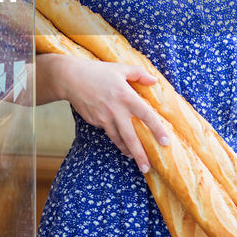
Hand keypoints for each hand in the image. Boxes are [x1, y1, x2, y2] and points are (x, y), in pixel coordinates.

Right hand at [47, 55, 169, 171]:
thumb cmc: (97, 72)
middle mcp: (116, 110)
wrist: (71, 78)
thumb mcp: (120, 68)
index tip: (166, 142)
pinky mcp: (95, 121)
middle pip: (131, 137)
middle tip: (147, 168)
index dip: (157, 129)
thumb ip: (139, 74)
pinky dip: (116, 140)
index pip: (146, 116)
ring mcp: (104, 118)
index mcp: (126, 96)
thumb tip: (154, 80)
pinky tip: (122, 145)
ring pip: (119, 139)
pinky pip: (108, 132)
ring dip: (128, 151)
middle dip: (140, 154)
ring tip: (135, 160)